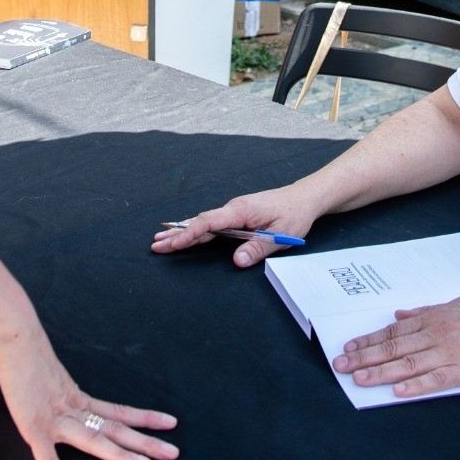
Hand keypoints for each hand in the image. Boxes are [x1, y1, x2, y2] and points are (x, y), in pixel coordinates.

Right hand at [0, 336, 178, 459]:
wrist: (15, 344)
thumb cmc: (28, 359)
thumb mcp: (51, 379)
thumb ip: (61, 395)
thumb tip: (69, 404)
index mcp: (79, 401)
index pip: (119, 412)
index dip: (145, 418)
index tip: (170, 423)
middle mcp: (74, 412)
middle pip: (116, 429)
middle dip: (146, 442)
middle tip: (174, 453)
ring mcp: (57, 422)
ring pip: (95, 441)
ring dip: (120, 454)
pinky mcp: (35, 430)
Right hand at [150, 187, 318, 267]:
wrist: (304, 198)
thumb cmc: (294, 214)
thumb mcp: (281, 235)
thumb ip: (258, 248)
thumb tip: (237, 261)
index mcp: (241, 210)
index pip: (209, 222)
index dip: (189, 233)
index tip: (173, 243)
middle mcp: (233, 208)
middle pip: (200, 222)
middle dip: (177, 234)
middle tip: (155, 244)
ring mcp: (234, 211)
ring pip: (203, 222)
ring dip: (182, 231)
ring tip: (160, 239)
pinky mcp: (237, 215)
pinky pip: (211, 222)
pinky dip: (195, 229)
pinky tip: (185, 233)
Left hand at [331, 294, 459, 396]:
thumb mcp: (458, 305)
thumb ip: (427, 311)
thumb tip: (400, 314)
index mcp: (434, 318)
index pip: (393, 331)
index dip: (368, 341)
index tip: (348, 348)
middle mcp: (437, 333)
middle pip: (394, 346)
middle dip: (364, 357)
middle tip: (341, 366)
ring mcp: (452, 352)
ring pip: (408, 363)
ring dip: (381, 372)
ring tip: (359, 380)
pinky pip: (437, 379)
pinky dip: (416, 386)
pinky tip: (398, 392)